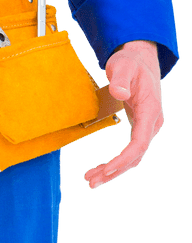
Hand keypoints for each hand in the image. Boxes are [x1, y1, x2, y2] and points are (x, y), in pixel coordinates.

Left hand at [84, 40, 163, 189]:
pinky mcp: (139, 129)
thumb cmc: (131, 63)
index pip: (140, 142)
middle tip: (91, 182)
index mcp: (150, 110)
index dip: (124, 159)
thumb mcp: (123, 66)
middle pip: (135, 156)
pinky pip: (129, 152)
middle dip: (114, 171)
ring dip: (112, 171)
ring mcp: (147, 127)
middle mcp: (152, 123)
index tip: (107, 170)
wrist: (140, 60)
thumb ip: (120, 79)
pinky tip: (99, 170)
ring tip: (90, 179)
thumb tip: (119, 93)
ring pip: (132, 158)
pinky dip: (115, 163)